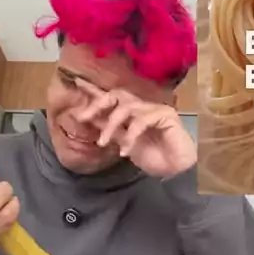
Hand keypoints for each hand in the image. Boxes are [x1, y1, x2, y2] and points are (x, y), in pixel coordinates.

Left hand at [75, 81, 196, 177]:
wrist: (176, 172)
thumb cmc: (154, 159)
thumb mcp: (125, 144)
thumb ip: (111, 130)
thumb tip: (90, 118)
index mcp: (133, 113)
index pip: (112, 98)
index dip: (95, 91)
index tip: (77, 82)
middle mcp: (144, 107)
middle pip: (117, 95)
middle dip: (98, 104)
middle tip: (82, 117)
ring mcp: (155, 109)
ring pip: (126, 108)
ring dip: (110, 126)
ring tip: (103, 143)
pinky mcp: (165, 115)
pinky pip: (141, 121)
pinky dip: (130, 136)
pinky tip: (126, 151)